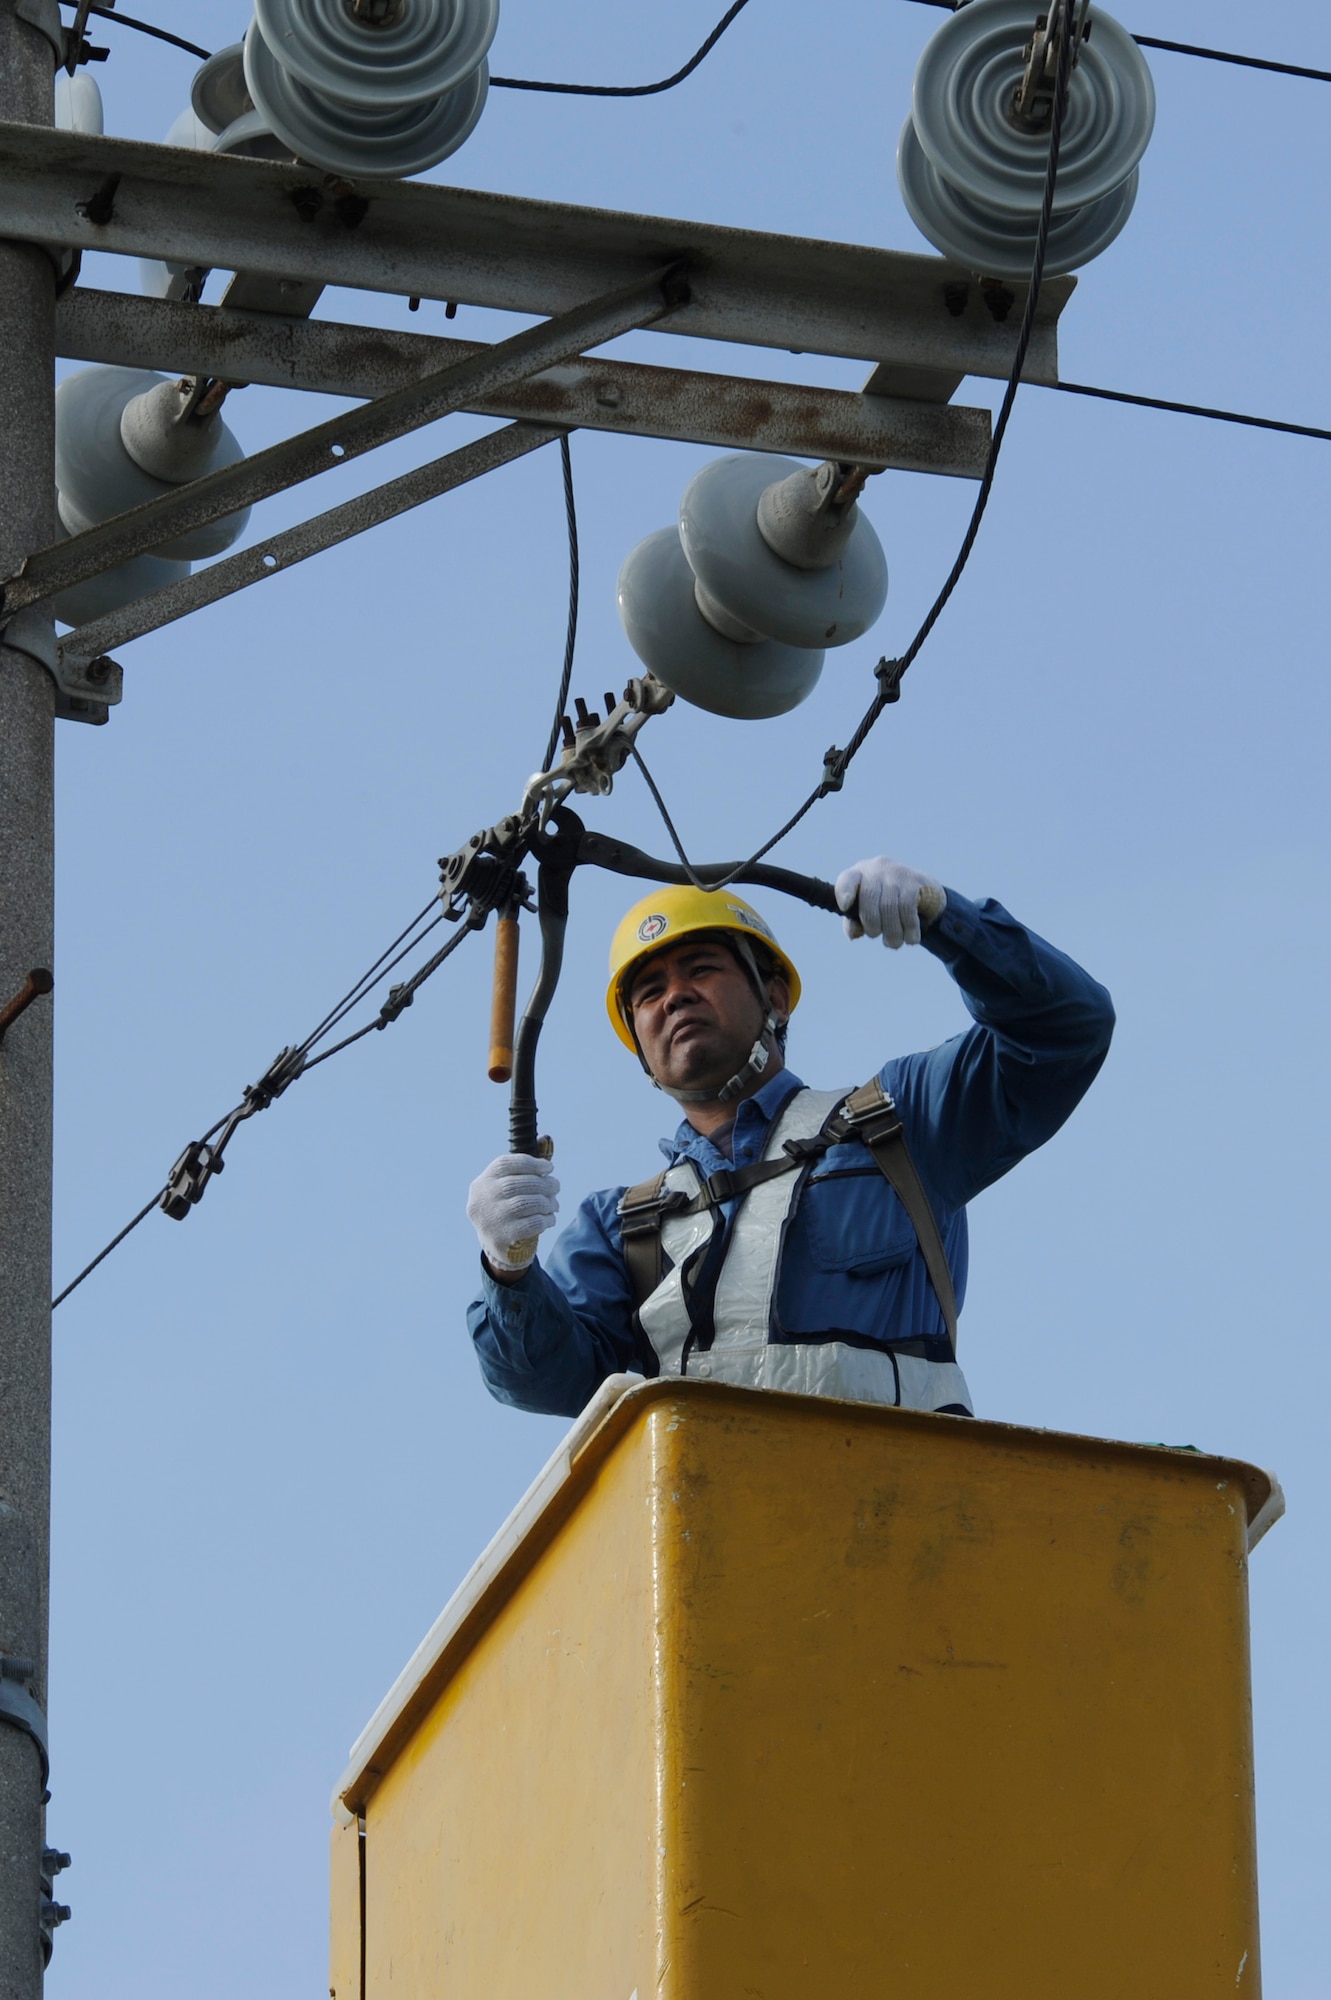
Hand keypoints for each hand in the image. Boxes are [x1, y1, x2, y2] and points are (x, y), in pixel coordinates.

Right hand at [467, 1153, 559, 1273]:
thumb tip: (547, 1138)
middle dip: (543, 1183)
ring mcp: (490, 1219)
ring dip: (546, 1202)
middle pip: (517, 1184)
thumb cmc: (507, 1207)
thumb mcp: (509, 1186)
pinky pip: (530, 1224)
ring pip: (525, 1203)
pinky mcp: (501, 1237)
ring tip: (555, 1203)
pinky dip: (545, 1219)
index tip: (549, 1168)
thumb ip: (526, 1166)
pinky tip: (550, 1218)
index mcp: (482, 1182)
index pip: (505, 1164)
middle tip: (557, 1186)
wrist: (497, 1246)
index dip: (531, 1163)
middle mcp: (482, 1198)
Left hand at [835, 857, 945, 948]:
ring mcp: (897, 872)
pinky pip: (908, 906)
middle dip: (872, 924)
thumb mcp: (867, 914)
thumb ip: (854, 923)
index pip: (847, 879)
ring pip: (889, 905)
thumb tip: (853, 933)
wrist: (923, 895)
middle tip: (876, 936)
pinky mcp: (915, 880)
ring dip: (892, 931)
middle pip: (869, 897)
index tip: (845, 906)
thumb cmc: (885, 907)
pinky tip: (911, 938)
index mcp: (859, 875)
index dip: (844, 892)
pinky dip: (909, 927)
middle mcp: (876, 869)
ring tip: (894, 943)